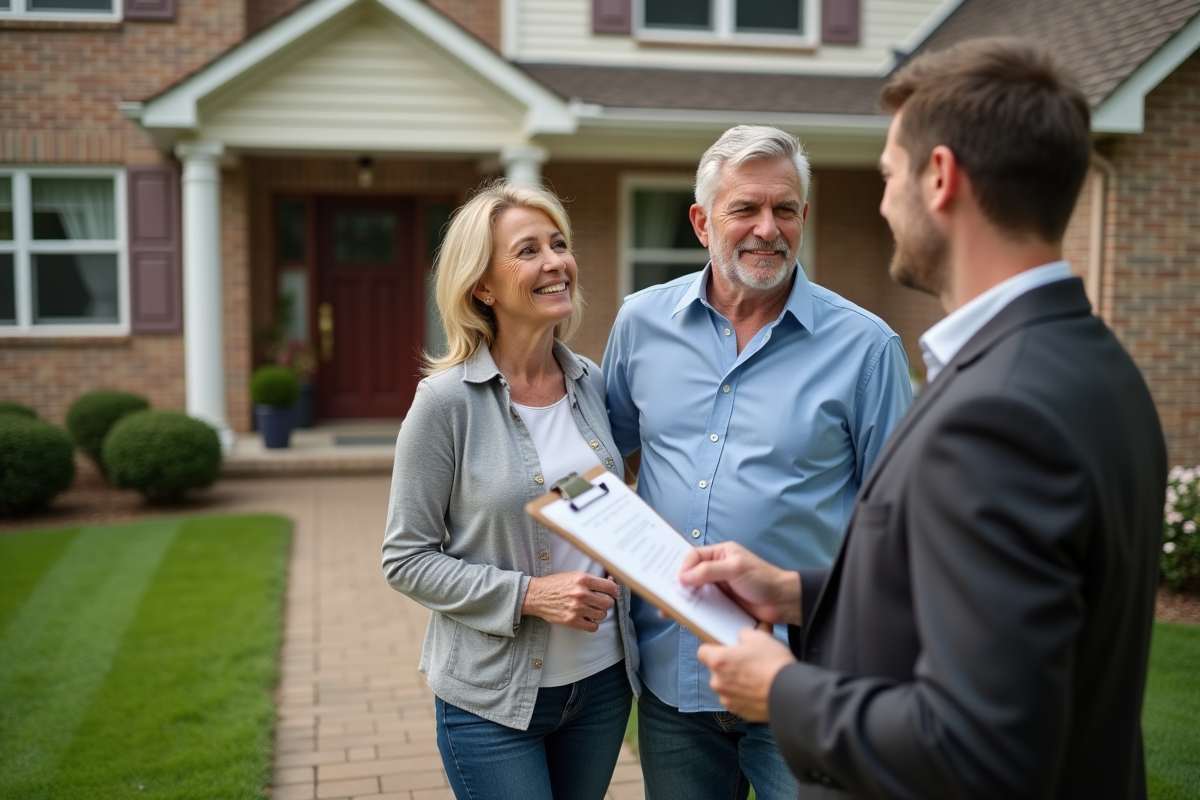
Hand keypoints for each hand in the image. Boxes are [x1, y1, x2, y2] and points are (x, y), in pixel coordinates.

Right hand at [522, 572, 618, 631]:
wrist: (536, 595)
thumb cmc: (555, 584)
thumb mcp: (574, 576)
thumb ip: (592, 580)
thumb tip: (611, 582)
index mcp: (583, 579)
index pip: (610, 587)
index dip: (615, 591)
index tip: (613, 593)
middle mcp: (581, 593)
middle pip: (608, 602)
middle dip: (607, 602)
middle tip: (600, 602)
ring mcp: (577, 608)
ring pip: (602, 615)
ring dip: (599, 614)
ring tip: (592, 610)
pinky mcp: (571, 620)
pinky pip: (593, 627)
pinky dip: (593, 624)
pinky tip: (588, 619)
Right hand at [679, 541, 802, 625]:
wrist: (783, 603)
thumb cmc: (763, 580)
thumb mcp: (736, 569)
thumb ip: (709, 571)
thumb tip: (684, 576)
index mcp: (721, 554)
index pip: (694, 556)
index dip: (684, 566)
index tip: (678, 580)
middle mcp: (717, 569)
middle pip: (691, 573)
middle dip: (677, 582)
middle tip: (663, 593)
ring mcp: (719, 587)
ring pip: (695, 591)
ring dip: (682, 598)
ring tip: (667, 608)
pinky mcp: (722, 603)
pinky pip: (703, 605)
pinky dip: (693, 610)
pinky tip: (684, 616)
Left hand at [698, 628, 794, 721]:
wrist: (791, 694)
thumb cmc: (773, 663)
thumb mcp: (760, 637)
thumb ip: (744, 635)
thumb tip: (742, 637)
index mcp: (719, 661)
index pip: (702, 652)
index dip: (712, 648)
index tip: (725, 648)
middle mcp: (718, 682)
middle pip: (715, 671)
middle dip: (727, 667)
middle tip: (746, 662)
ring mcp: (727, 700)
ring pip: (726, 687)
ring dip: (735, 683)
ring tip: (756, 678)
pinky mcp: (739, 713)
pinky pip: (737, 700)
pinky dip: (744, 696)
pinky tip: (759, 691)